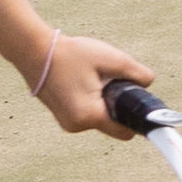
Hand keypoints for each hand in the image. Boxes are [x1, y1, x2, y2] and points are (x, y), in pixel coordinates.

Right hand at [30, 30, 153, 135]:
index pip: (125, 131)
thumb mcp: (113, 59)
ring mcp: (66, 122)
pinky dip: (91, 100)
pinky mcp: (61, 115)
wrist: (33, 50)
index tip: (141, 106)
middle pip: (113, 122)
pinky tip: (83, 81)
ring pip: (100, 116)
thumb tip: (148, 84)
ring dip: (104, 100)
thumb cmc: (70, 54)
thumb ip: (138, 74)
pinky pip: (87, 112)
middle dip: (118, 104)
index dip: (137, 119)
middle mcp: (75, 125)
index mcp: (88, 115)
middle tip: (108, 80)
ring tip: (92, 78)